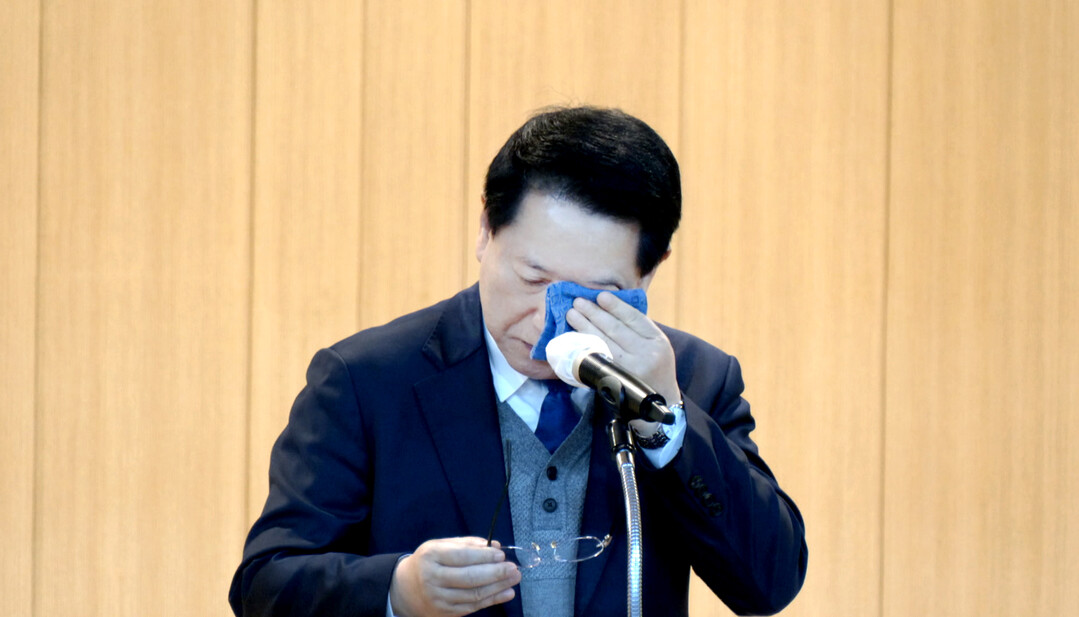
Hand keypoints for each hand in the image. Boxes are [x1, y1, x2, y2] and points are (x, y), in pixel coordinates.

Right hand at [389, 537, 520, 616]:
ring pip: (473, 594)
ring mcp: (438, 598)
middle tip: (513, 568)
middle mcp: (432, 578)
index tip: (501, 554)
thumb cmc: (429, 561)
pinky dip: (492, 600)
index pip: (462, 556)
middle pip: (468, 578)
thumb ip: (467, 544)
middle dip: (495, 573)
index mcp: (431, 556)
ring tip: (514, 579)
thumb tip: (494, 545)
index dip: (484, 556)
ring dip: (498, 587)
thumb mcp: (440, 545)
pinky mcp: (445, 612)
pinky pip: (472, 607)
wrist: (406, 588)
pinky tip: (506, 593)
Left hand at [565, 292, 679, 433]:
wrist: (660, 401)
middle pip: (616, 328)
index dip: (616, 306)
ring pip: (604, 341)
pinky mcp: (616, 380)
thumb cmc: (654, 368)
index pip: (634, 318)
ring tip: (572, 314)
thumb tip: (609, 308)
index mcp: (658, 341)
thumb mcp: (657, 346)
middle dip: (594, 313)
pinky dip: (585, 345)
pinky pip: (597, 357)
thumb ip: (639, 330)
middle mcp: (646, 354)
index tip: (601, 296)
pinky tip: (576, 336)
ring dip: (585, 326)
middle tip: (578, 302)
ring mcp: (630, 368)